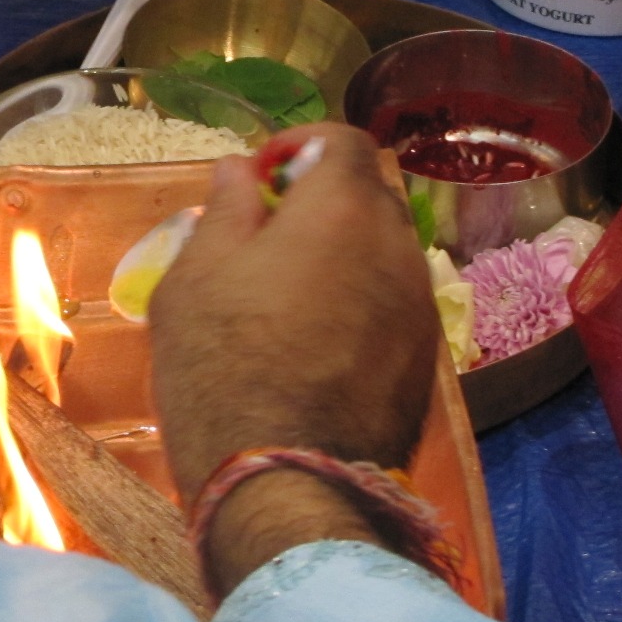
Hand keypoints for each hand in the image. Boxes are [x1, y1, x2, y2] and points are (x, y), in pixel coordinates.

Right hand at [149, 125, 440, 591]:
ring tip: (287, 300)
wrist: (286, 482)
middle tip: (265, 240)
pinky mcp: (427, 362)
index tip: (258, 181)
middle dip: (321, 203)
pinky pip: (392, 307)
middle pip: (367, 196)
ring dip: (343, 258)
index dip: (298, 147)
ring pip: (383, 255)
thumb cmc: (222, 367)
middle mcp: (397, 245)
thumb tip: (241, 172)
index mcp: (342, 208)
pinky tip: (315, 348)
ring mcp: (420, 306)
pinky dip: (359, 307)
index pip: (341, 139)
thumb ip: (224, 211)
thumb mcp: (195, 278)